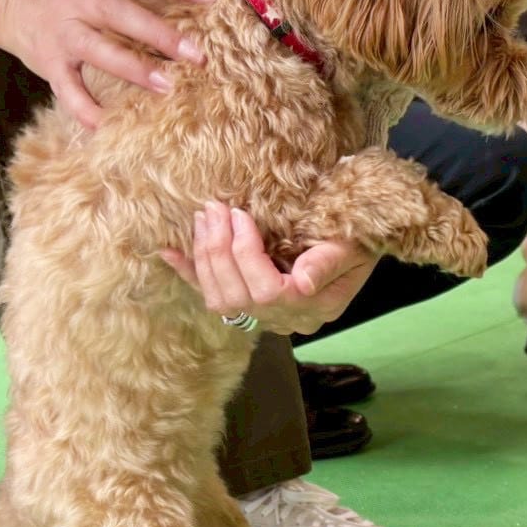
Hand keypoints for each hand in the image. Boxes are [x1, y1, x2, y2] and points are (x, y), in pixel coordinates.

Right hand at [0, 0, 218, 128]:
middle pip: (119, 12)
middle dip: (158, 33)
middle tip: (197, 54)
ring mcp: (63, 31)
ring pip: (97, 51)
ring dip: (132, 69)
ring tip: (167, 85)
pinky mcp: (50, 62)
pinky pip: (67, 89)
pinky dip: (84, 109)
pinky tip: (106, 127)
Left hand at [159, 202, 379, 336]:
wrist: (357, 244)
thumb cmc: (358, 241)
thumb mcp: (354, 247)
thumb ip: (328, 263)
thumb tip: (301, 282)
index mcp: (316, 306)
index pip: (269, 292)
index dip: (246, 255)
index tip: (240, 216)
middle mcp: (287, 318)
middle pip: (239, 297)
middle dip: (219, 251)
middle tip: (214, 209)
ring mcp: (267, 315)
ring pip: (222, 300)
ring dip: (205, 258)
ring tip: (204, 218)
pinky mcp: (251, 304)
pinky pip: (214, 295)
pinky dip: (189, 275)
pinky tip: (168, 252)